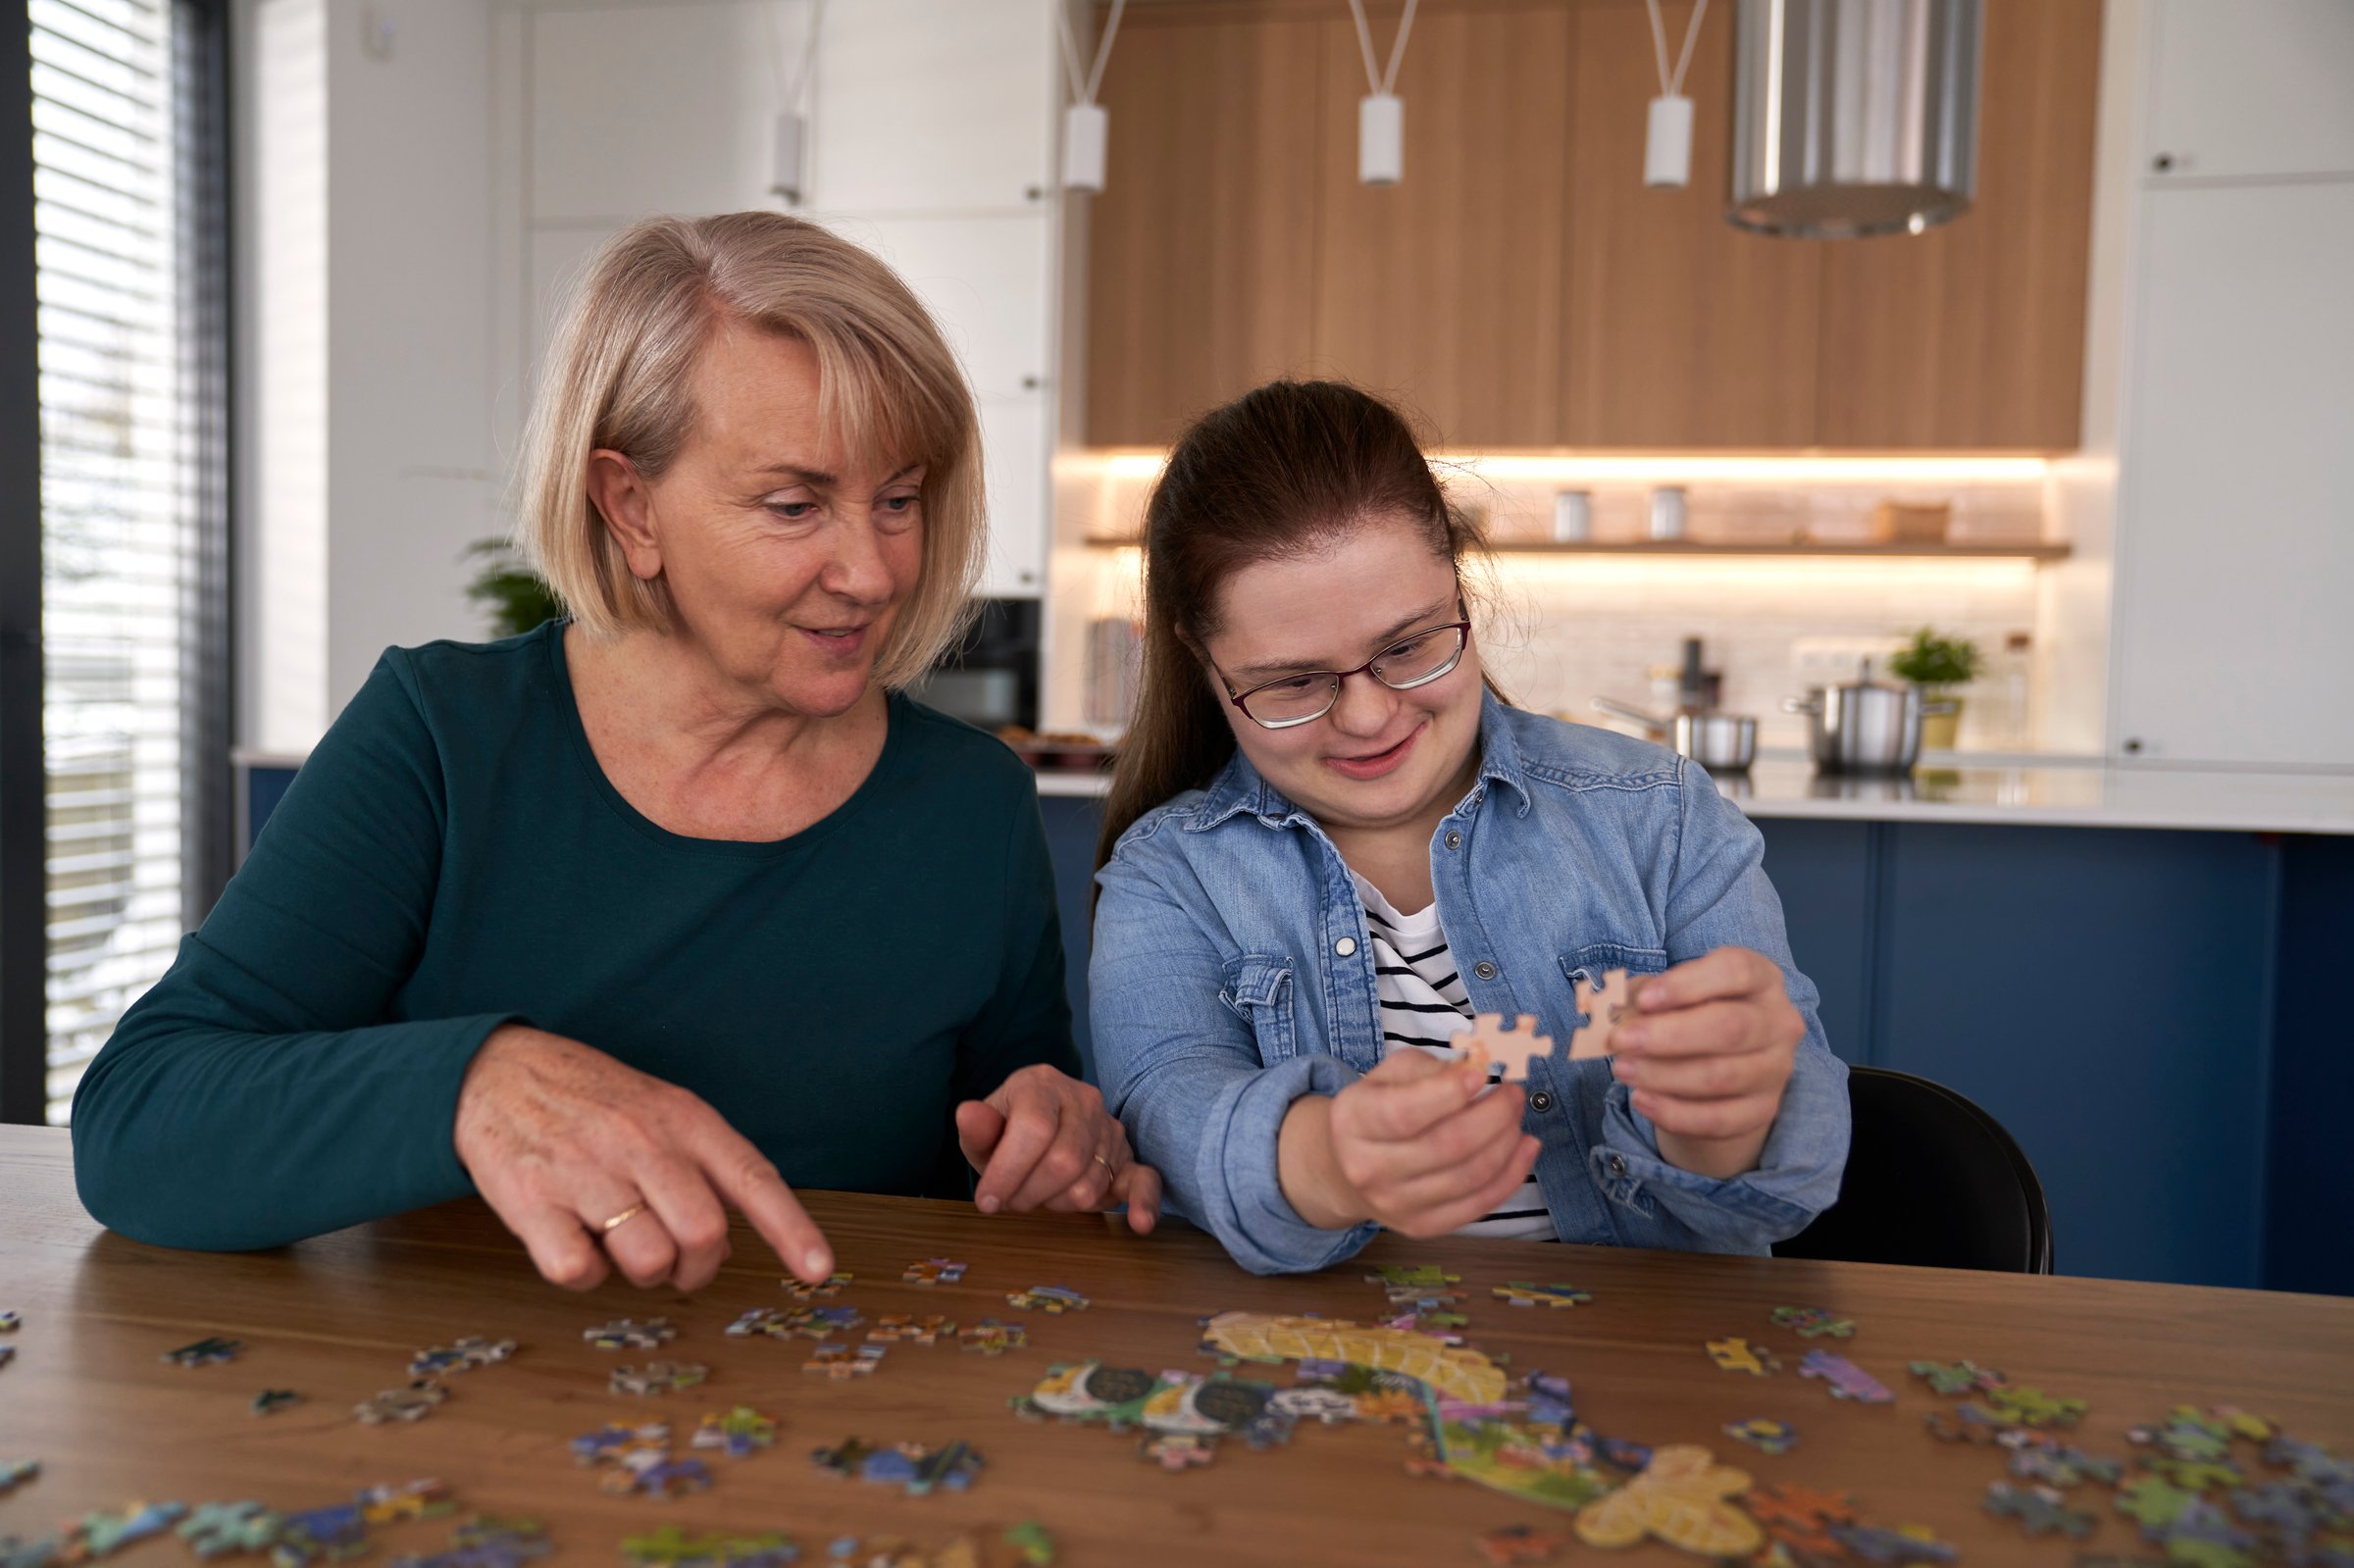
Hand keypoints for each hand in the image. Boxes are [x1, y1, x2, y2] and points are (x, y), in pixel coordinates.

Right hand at [453, 1025, 833, 1292]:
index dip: (791, 1229)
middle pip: (704, 1233)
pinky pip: (578, 1271)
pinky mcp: (531, 1201)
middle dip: (697, 1267)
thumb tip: (730, 1238)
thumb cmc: (592, 1101)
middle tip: (677, 1265)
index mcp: (683, 1119)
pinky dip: (584, 1274)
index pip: (752, 1177)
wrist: (497, 1071)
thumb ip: (703, 1165)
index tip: (817, 1270)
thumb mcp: (661, 1109)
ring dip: (641, 1273)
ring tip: (621, 1245)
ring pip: (647, 1259)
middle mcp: (640, 1142)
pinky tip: (575, 1243)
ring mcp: (585, 1172)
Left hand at [954, 1064, 1161, 1233]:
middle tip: (1013, 1201)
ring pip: (1089, 1183)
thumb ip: (977, 1128)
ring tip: (1041, 1195)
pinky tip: (1140, 1223)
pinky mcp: (1128, 1157)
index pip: (1034, 1130)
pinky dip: (1145, 1204)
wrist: (1042, 1128)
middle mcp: (1083, 1099)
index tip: (987, 1202)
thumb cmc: (1008, 1132)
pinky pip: (1145, 1180)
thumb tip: (968, 1114)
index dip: (1008, 1172)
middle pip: (1064, 1161)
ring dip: (1058, 1204)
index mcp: (1043, 1084)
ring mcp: (1110, 1128)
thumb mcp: (984, 1131)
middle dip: (1031, 1193)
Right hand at [1283, 1049, 1541, 1237]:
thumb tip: (1476, 1072)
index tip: (1481, 1075)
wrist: (1348, 1167)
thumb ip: (1430, 1069)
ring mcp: (1394, 1204)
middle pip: (1447, 1146)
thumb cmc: (1379, 1108)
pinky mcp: (1420, 1227)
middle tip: (1513, 1094)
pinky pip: (1478, 1205)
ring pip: (1470, 1176)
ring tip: (1516, 1118)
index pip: (1404, 1112)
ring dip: (1506, 1142)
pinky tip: (1526, 1148)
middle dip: (1494, 1115)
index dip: (1449, 1093)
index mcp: (1352, 1120)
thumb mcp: (1391, 1074)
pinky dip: (1512, 1175)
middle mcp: (1367, 1168)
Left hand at [1609, 947, 1802, 1177]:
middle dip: (1668, 1035)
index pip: (1736, 971)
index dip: (1687, 983)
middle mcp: (1778, 1022)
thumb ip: (1642, 995)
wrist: (1721, 1073)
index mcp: (1761, 978)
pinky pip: (1718, 1118)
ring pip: (1721, 1076)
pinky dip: (1675, 1113)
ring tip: (1621, 1069)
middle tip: (1619, 1040)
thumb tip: (1611, 1007)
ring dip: (1663, 1075)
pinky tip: (1641, 1100)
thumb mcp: (1669, 995)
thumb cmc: (1691, 1017)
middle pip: (1731, 1027)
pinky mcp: (1762, 1111)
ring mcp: (1776, 1070)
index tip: (1644, 999)